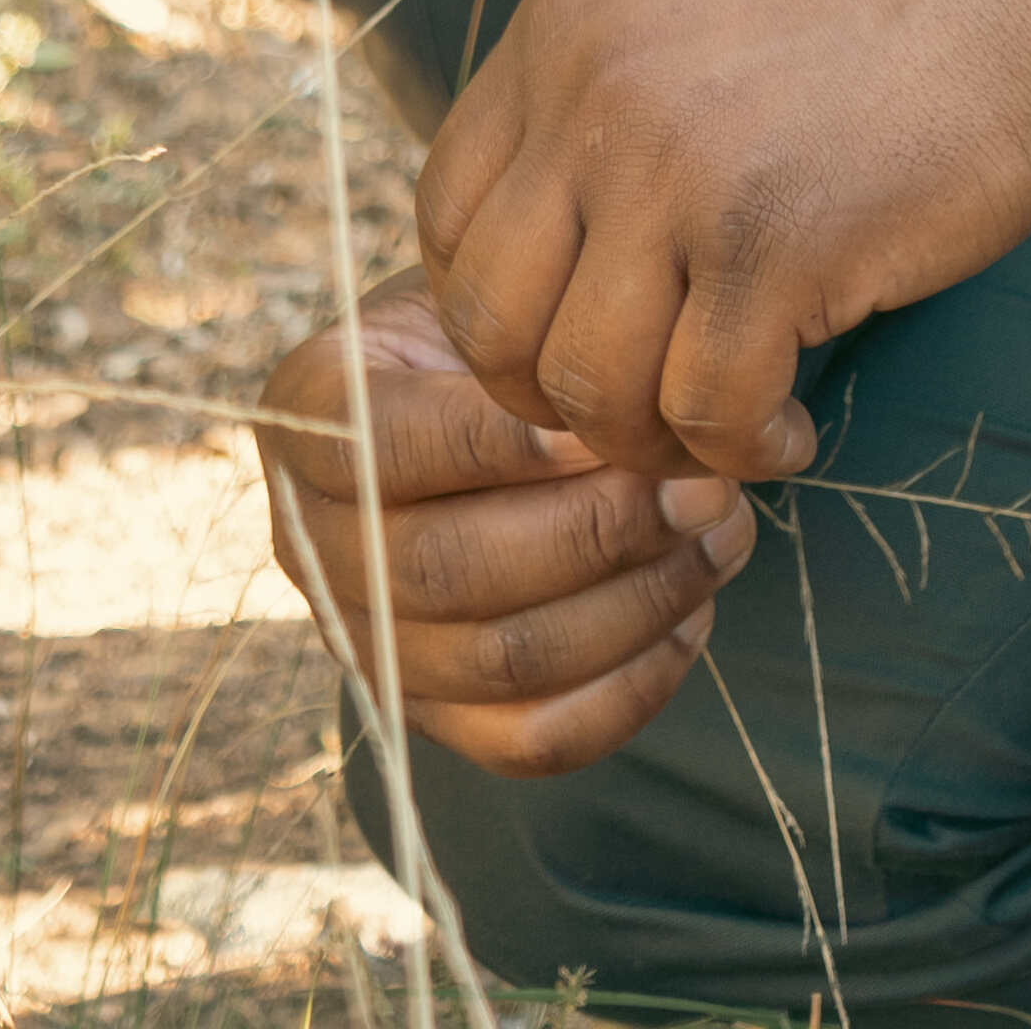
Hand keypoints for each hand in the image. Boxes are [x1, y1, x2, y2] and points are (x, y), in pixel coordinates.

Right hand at [257, 287, 776, 774]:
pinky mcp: (435, 716)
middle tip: (706, 487)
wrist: (471, 404)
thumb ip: (527, 327)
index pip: (389, 446)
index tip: (613, 422)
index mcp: (307, 415)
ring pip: (505, 661)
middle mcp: (313, 541)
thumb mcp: (485, 290)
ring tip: (723, 534)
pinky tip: (691, 615)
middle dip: (599, 532)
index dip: (505, 445)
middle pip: (448, 570)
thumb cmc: (492, 332)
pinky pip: (535, 740)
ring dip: (637, 602)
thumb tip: (631, 401)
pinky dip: (631, 688)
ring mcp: (369, 643)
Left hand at [413, 0, 1030, 477]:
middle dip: (554, 398)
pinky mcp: (778, 251)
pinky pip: (707, 414)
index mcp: (565, 26)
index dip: (498, 306)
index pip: (443, 215)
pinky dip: (742, 450)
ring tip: (726, 427)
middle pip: (489, 321)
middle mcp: (596, 96)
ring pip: (585, 387)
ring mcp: (679, 174)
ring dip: (651, 440)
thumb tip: (557, 236)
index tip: (579, 335)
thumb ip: (605, 87)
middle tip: (644, 409)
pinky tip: (793, 424)